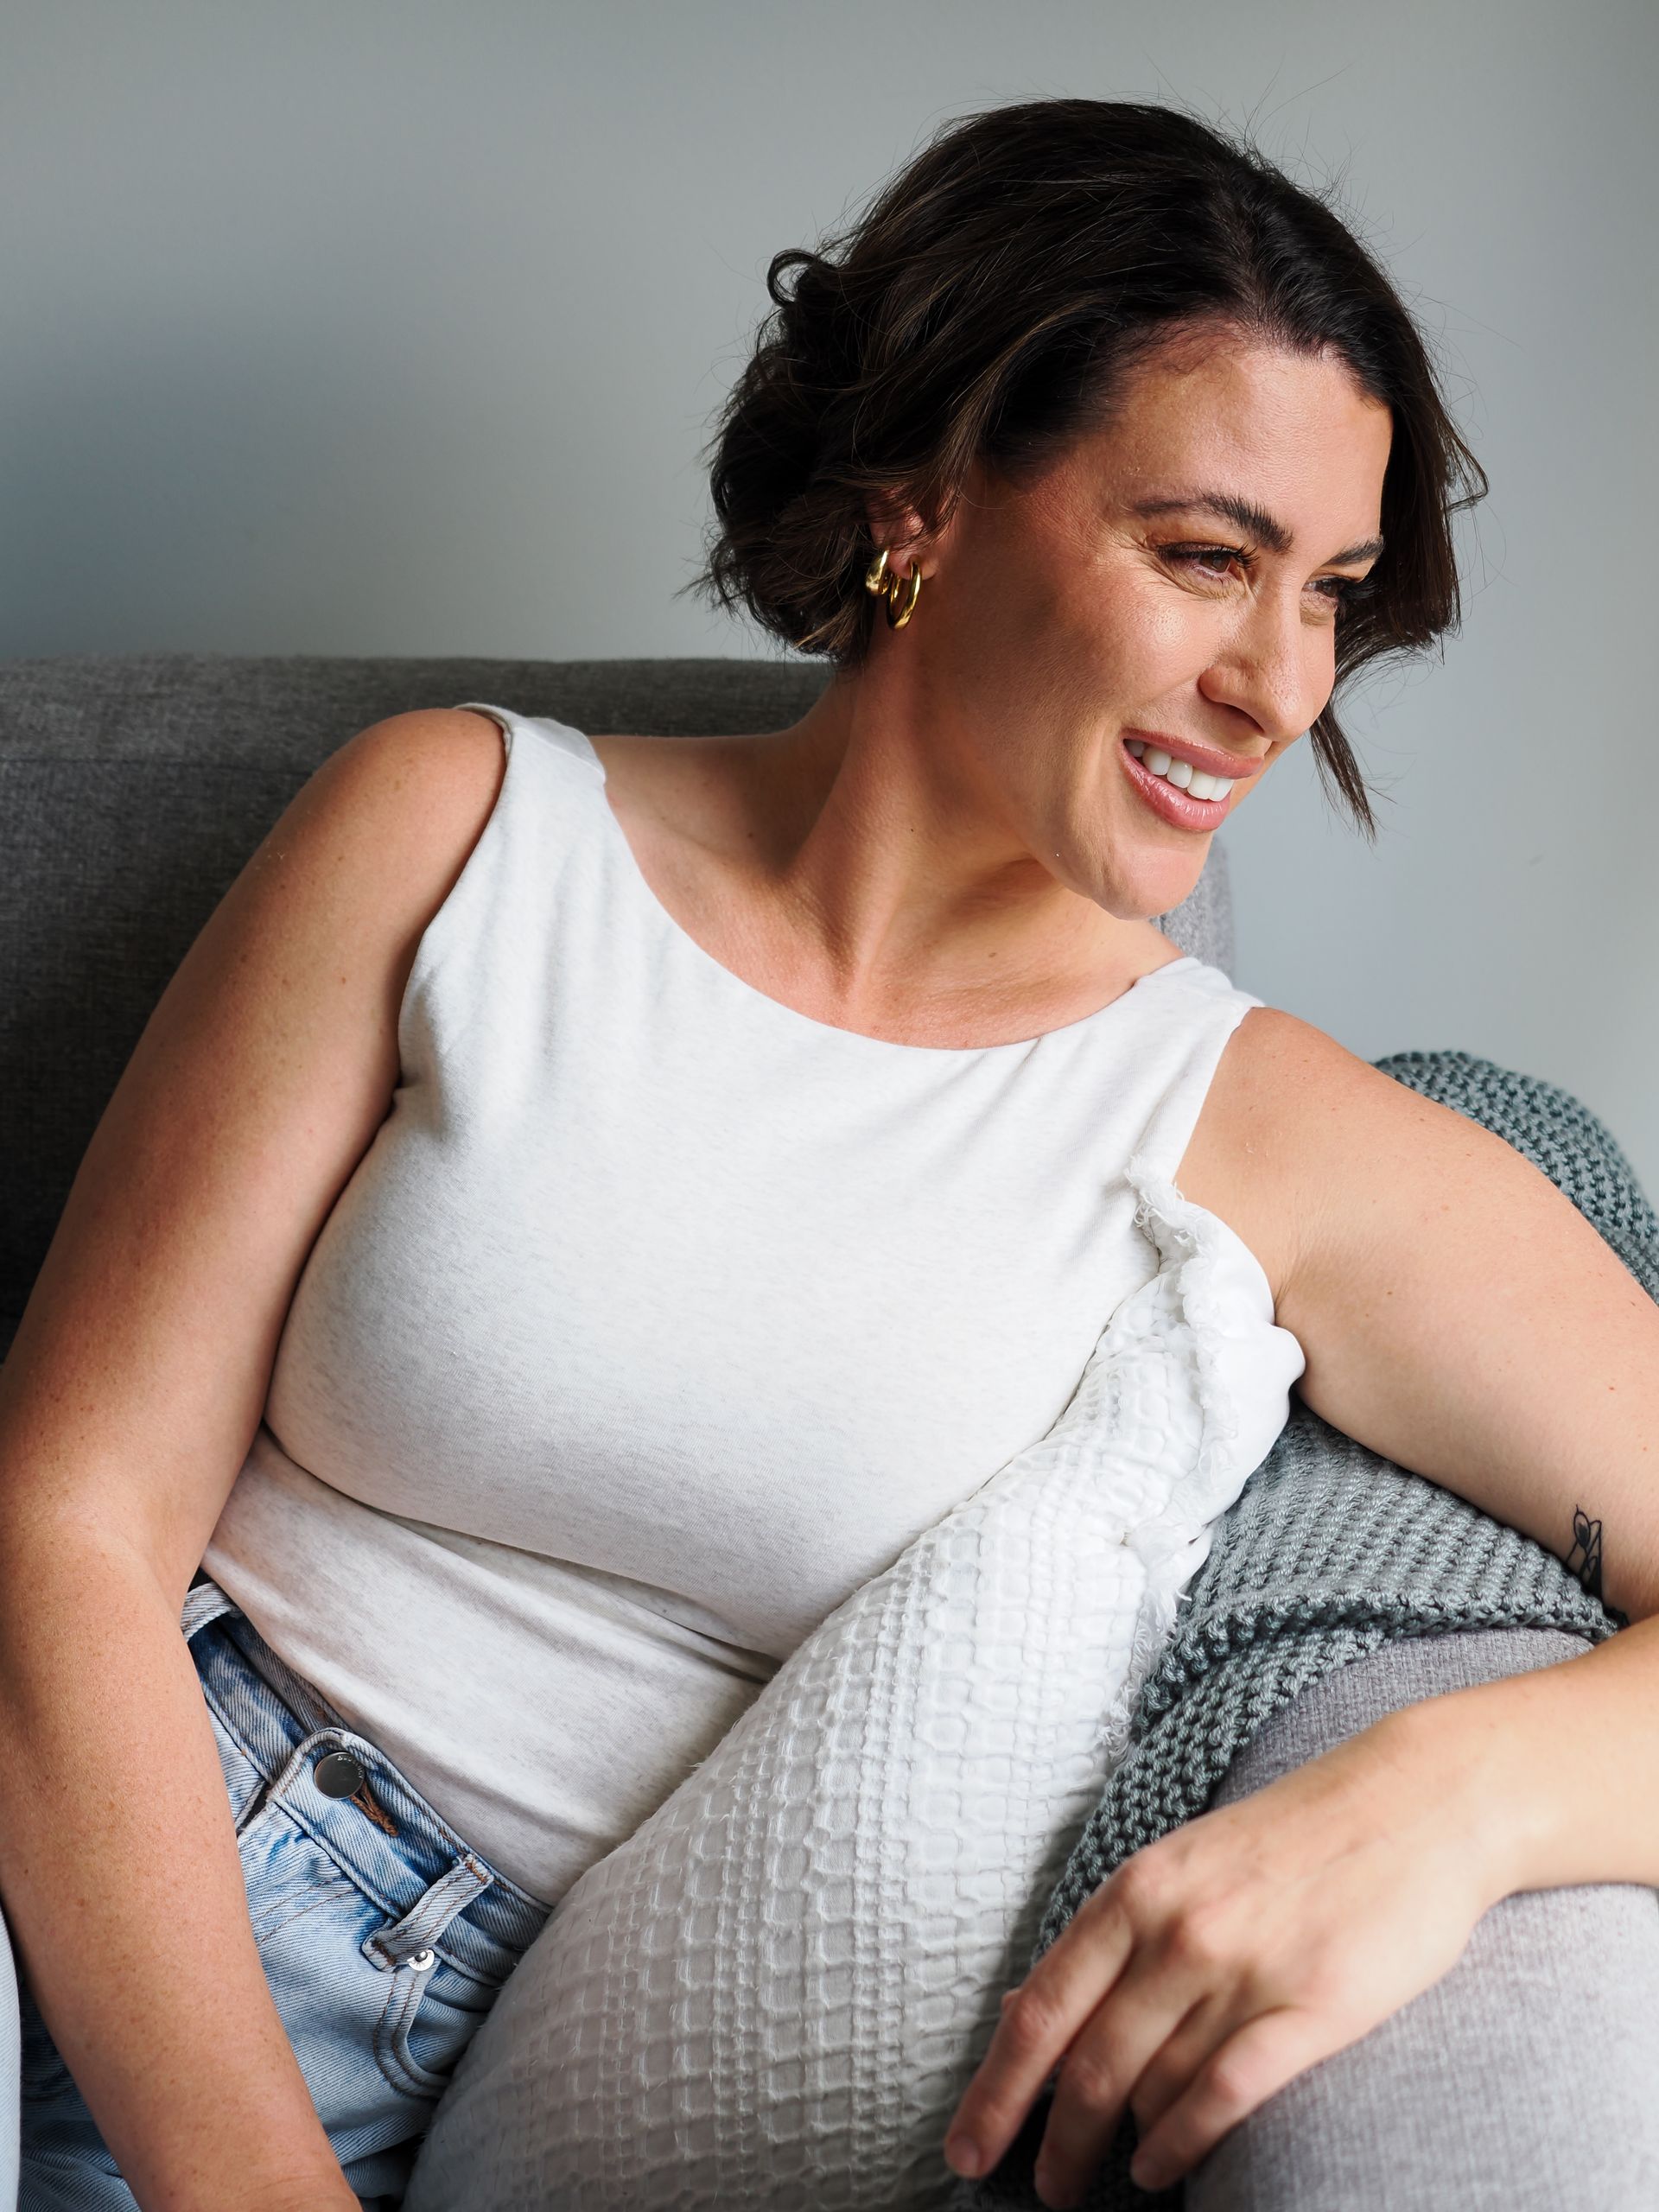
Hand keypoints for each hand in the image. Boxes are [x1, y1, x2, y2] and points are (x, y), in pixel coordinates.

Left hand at [942, 1708, 1502, 2203]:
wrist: (1412, 1802)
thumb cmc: (1288, 1840)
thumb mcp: (1178, 1866)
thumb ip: (1106, 1938)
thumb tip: (1018, 2005)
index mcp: (1136, 1891)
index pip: (1041, 2008)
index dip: (996, 2089)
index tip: (965, 2148)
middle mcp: (1178, 1930)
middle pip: (1088, 2063)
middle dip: (1054, 2141)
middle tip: (1044, 2191)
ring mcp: (1245, 1970)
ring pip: (1153, 2085)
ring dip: (1122, 2145)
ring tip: (1112, 2178)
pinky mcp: (1314, 2008)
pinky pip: (1225, 2094)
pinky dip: (1183, 2144)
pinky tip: (1164, 2170)